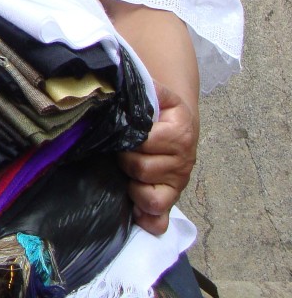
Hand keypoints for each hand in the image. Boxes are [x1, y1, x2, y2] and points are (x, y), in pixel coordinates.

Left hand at [117, 81, 197, 233]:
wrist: (178, 123)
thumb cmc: (159, 109)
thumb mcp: (156, 93)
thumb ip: (142, 87)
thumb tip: (117, 82)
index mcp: (179, 131)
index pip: (144, 141)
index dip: (127, 139)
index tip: (120, 133)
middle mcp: (183, 159)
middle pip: (142, 168)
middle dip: (124, 160)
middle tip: (119, 151)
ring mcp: (178, 181)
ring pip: (149, 195)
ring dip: (133, 185)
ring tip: (126, 172)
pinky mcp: (172, 199)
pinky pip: (160, 217)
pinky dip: (146, 217)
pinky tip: (135, 209)